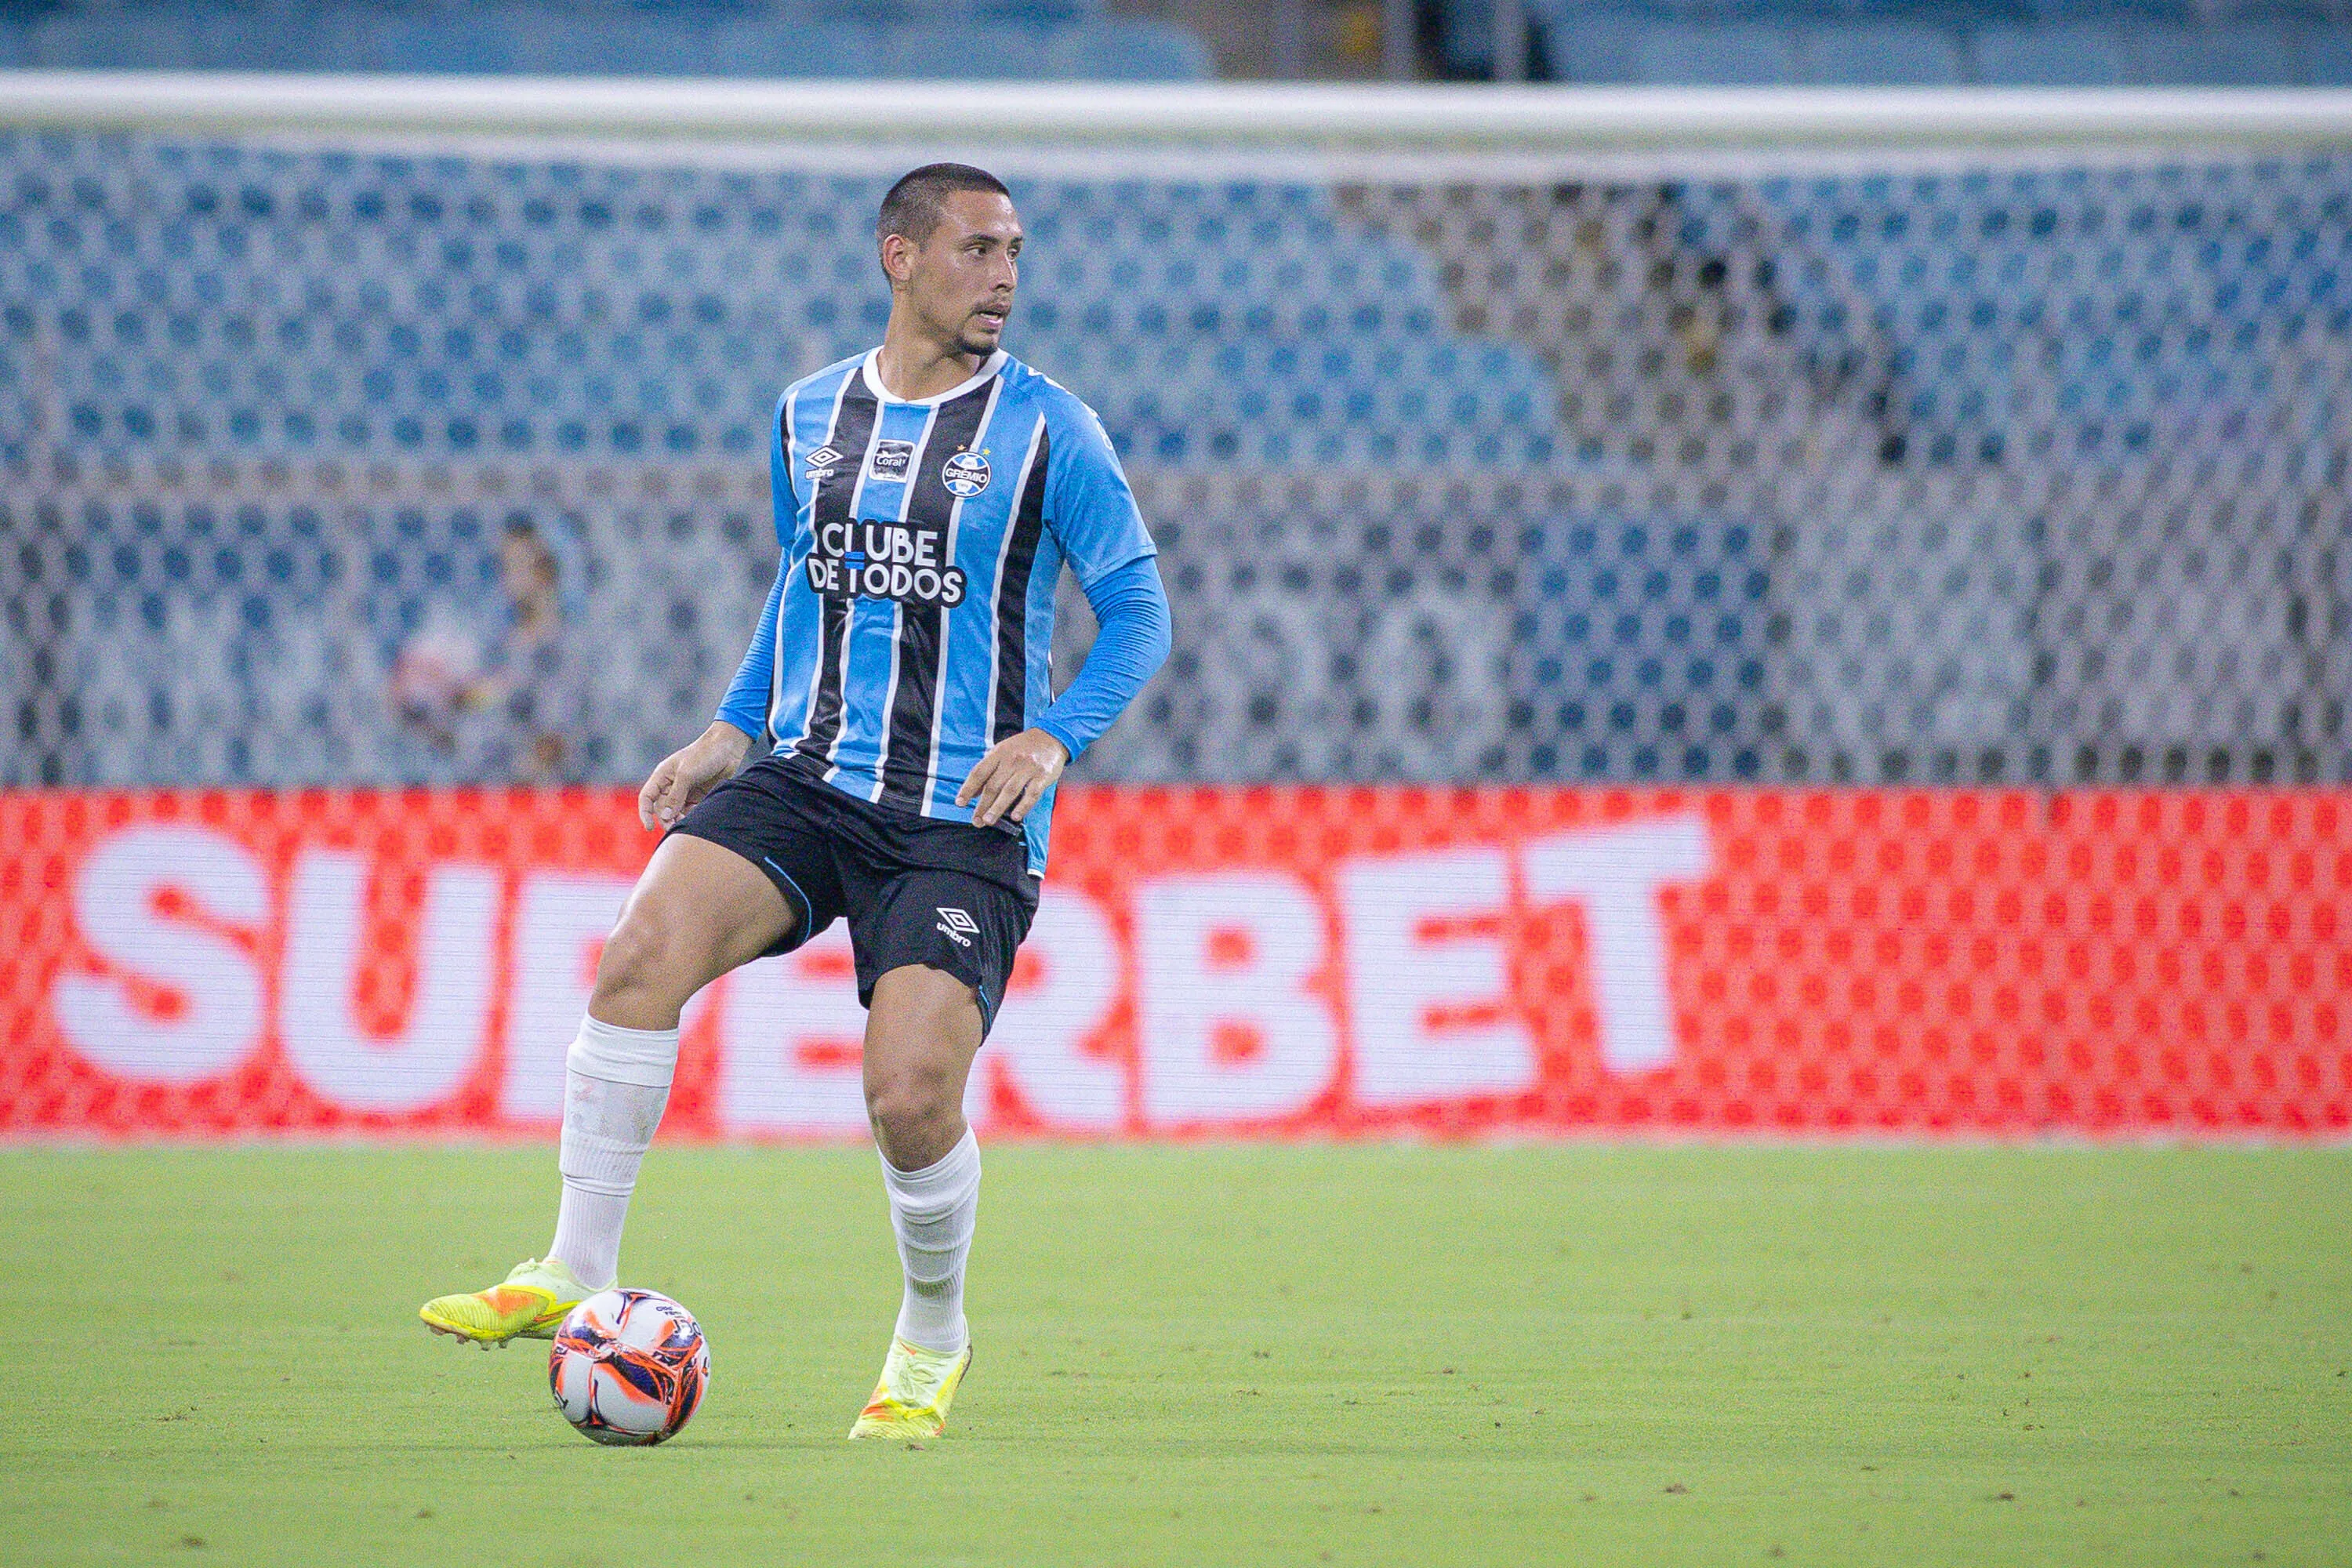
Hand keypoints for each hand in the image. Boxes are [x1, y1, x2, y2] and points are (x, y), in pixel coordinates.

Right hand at [638, 723, 753, 830]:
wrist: (728, 748)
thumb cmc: (704, 755)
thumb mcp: (687, 774)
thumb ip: (675, 796)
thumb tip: (665, 816)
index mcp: (662, 776)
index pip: (647, 797)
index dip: (645, 813)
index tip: (649, 827)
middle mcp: (671, 785)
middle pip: (661, 808)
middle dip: (666, 819)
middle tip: (675, 827)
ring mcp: (684, 791)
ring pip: (675, 812)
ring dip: (678, 820)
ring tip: (687, 824)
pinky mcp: (697, 796)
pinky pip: (689, 811)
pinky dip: (690, 817)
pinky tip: (697, 819)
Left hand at [956, 728, 1068, 828]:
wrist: (1051, 737)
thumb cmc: (1023, 747)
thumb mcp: (1002, 751)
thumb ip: (988, 769)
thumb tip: (973, 792)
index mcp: (998, 753)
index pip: (979, 773)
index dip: (968, 788)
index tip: (960, 803)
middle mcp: (1012, 760)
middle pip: (993, 785)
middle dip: (982, 805)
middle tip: (976, 820)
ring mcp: (1028, 768)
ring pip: (1009, 791)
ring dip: (997, 808)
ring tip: (988, 820)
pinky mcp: (1043, 776)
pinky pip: (1032, 794)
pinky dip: (1023, 806)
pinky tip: (1016, 817)